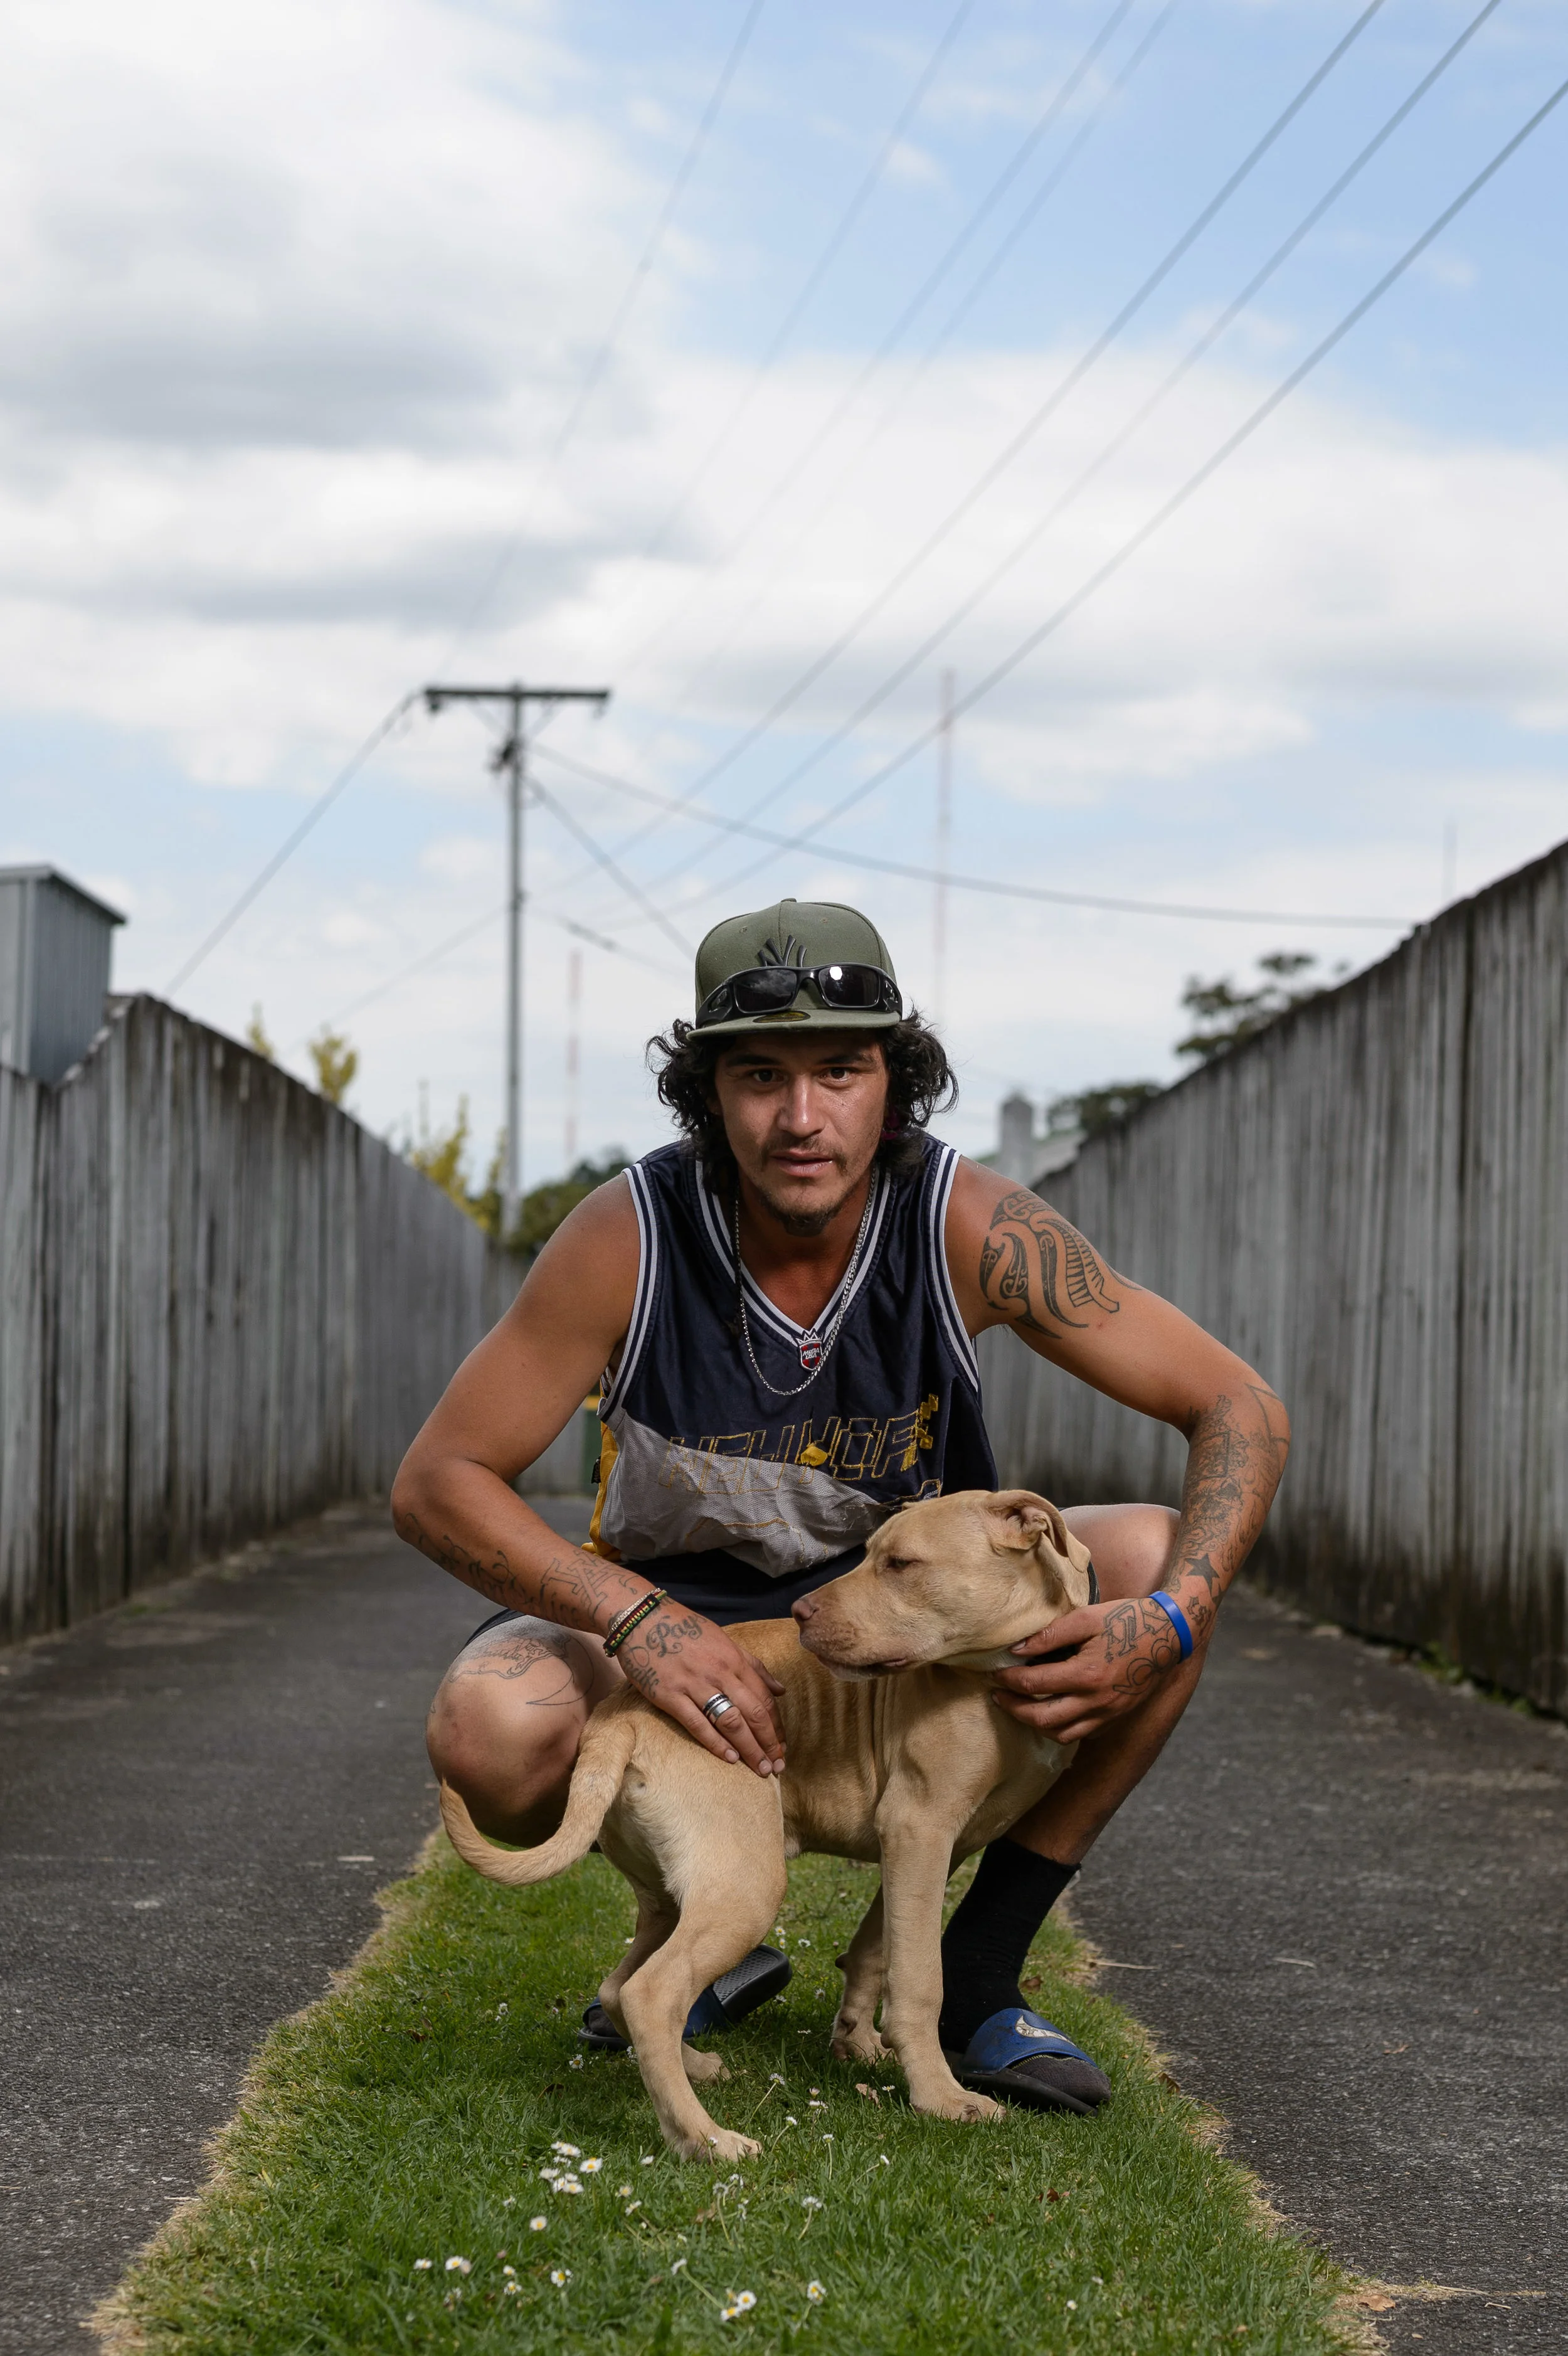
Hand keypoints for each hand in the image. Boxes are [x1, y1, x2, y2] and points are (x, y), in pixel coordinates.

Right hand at [616, 1603, 786, 1775]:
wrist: (641, 1618)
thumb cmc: (683, 1628)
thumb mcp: (723, 1640)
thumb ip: (752, 1665)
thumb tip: (781, 1690)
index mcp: (733, 1659)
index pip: (764, 1697)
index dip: (777, 1725)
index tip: (783, 1746)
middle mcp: (719, 1672)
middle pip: (753, 1713)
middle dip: (768, 1742)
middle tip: (777, 1766)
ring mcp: (694, 1684)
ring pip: (731, 1721)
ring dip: (749, 1748)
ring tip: (760, 1769)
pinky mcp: (670, 1695)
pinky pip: (697, 1723)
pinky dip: (716, 1743)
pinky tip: (730, 1759)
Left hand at [989, 1597, 1184, 1743]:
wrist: (1168, 1636)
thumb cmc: (1126, 1620)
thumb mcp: (1086, 1618)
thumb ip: (1049, 1635)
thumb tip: (1016, 1650)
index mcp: (1086, 1675)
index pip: (1034, 1685)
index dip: (1008, 1680)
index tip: (995, 1674)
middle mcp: (1096, 1702)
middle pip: (1042, 1718)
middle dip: (1014, 1709)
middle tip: (997, 1696)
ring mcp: (1107, 1714)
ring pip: (1060, 1734)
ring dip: (1034, 1724)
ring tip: (1018, 1707)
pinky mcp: (1115, 1719)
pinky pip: (1080, 1734)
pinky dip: (1059, 1729)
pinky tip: (1049, 1713)